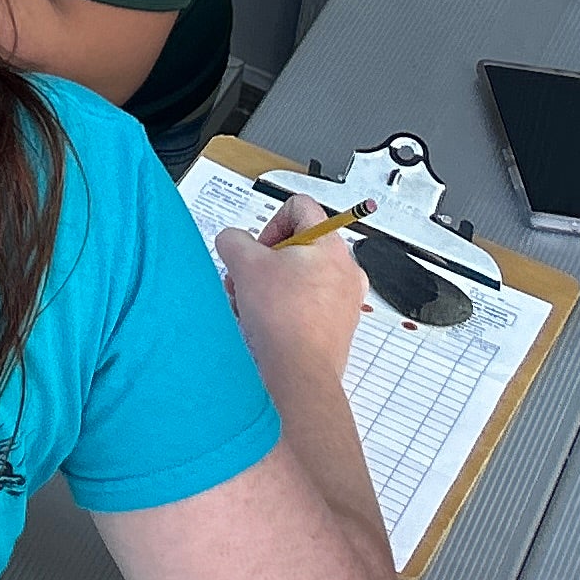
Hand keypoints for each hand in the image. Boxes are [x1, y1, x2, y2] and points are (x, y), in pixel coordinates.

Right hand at [215, 198, 372, 385]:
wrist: (300, 373)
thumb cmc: (284, 320)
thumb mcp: (244, 264)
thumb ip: (234, 239)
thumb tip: (234, 242)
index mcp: (330, 246)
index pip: (300, 207)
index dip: (270, 222)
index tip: (259, 248)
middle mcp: (345, 271)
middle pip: (298, 245)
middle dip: (265, 260)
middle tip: (249, 278)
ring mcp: (345, 300)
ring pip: (300, 276)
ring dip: (270, 284)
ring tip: (252, 304)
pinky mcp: (338, 326)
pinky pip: (307, 303)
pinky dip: (284, 307)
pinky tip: (265, 323)